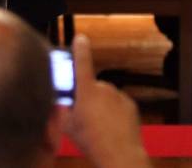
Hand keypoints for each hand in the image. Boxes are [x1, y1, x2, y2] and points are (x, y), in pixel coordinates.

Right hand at [63, 34, 150, 167]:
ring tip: (99, 127)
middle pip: (91, 87)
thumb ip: (62, 109)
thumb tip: (61, 102)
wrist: (119, 154)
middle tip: (84, 117)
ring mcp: (119, 95)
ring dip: (101, 106)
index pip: (82, 63)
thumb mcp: (67, 126)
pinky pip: (117, 104)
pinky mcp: (130, 104)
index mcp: (87, 91)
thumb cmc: (91, 141)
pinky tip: (111, 127)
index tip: (81, 38)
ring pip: (105, 97)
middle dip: (87, 97)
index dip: (80, 49)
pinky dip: (113, 112)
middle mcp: (104, 88)